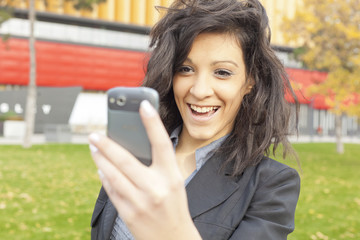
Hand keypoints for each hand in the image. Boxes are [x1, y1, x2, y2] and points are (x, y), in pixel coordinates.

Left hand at [89, 100, 200, 239]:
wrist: (174, 238)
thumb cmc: (174, 205)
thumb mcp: (174, 182)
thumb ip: (157, 165)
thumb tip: (131, 146)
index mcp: (172, 177)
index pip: (162, 143)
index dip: (152, 122)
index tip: (142, 104)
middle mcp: (156, 188)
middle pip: (126, 160)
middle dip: (107, 145)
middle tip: (95, 134)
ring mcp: (141, 202)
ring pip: (113, 175)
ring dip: (100, 159)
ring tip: (93, 147)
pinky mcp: (129, 214)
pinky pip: (112, 191)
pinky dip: (104, 178)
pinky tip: (101, 169)